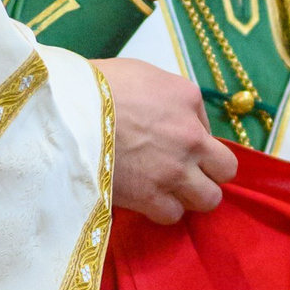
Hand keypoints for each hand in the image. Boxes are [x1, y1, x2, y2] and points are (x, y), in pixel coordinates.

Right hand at [96, 58, 234, 222]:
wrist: (64, 112)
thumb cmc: (95, 86)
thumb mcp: (142, 74)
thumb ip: (168, 98)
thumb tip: (177, 119)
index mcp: (188, 100)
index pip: (210, 130)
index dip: (196, 142)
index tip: (176, 145)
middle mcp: (191, 137)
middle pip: (225, 170)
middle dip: (208, 173)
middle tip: (186, 173)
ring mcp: (174, 170)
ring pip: (207, 199)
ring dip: (190, 196)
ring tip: (167, 190)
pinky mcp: (150, 197)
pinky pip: (172, 215)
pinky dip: (161, 210)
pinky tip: (146, 199)